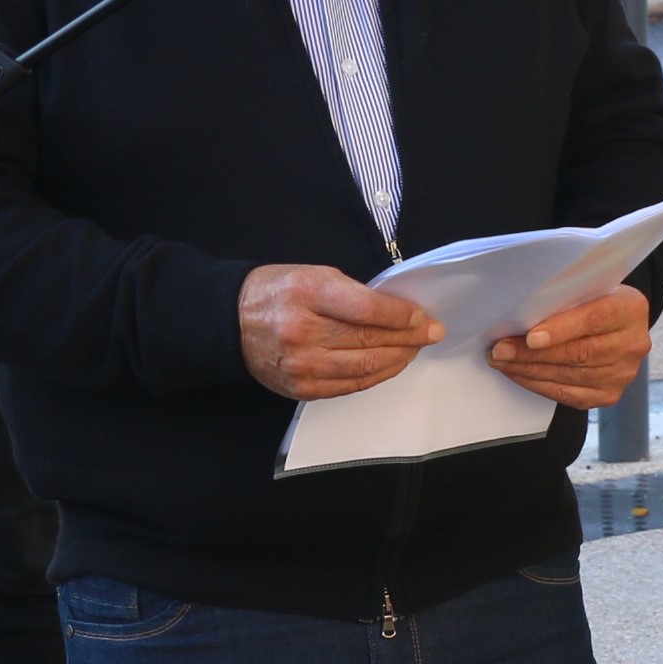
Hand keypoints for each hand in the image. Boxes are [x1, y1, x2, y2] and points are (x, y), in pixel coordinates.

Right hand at [238, 264, 441, 400]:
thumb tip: (399, 312)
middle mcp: (301, 332)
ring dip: (399, 359)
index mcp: (306, 294)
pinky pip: (351, 385)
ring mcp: (301, 365)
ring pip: (365, 368)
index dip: (402, 316)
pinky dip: (377, 375)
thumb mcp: (313, 275)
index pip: (366, 309)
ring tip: (415, 349)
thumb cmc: (277, 292)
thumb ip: (353, 293)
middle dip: (410, 338)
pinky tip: (391, 364)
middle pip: (370, 341)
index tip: (423, 317)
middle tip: (432, 333)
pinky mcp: (301, 388)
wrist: (230, 322)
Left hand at [489, 284, 651, 410]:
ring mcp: (623, 374)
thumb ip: (566, 301)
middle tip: (500, 350)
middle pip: (579, 353)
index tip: (530, 337)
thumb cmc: (596, 302)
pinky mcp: (609, 395)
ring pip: (569, 376)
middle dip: (533, 354)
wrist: (620, 326)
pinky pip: (568, 395)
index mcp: (630, 309)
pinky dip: (539, 385)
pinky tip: (519, 374)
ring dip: (529, 370)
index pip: (593, 319)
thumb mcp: (589, 290)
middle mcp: (633, 344)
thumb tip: (521, 317)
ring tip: (502, 361)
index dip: (561, 330)